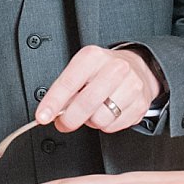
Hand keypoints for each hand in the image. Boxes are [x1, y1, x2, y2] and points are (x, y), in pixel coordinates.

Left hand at [36, 45, 160, 132]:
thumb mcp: (82, 69)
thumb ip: (66, 89)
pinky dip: (106, 125)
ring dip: (91, 121)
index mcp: (94, 57)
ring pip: (100, 119)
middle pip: (85, 103)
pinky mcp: (140, 104)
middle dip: (69, 119)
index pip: (69, 82)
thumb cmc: (103, 70)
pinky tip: (108, 112)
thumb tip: (51, 112)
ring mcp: (131, 86)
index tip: (43, 116)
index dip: (53, 103)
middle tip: (64, 122)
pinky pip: (114, 126)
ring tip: (93, 111)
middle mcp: (115, 68)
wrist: (137, 67)